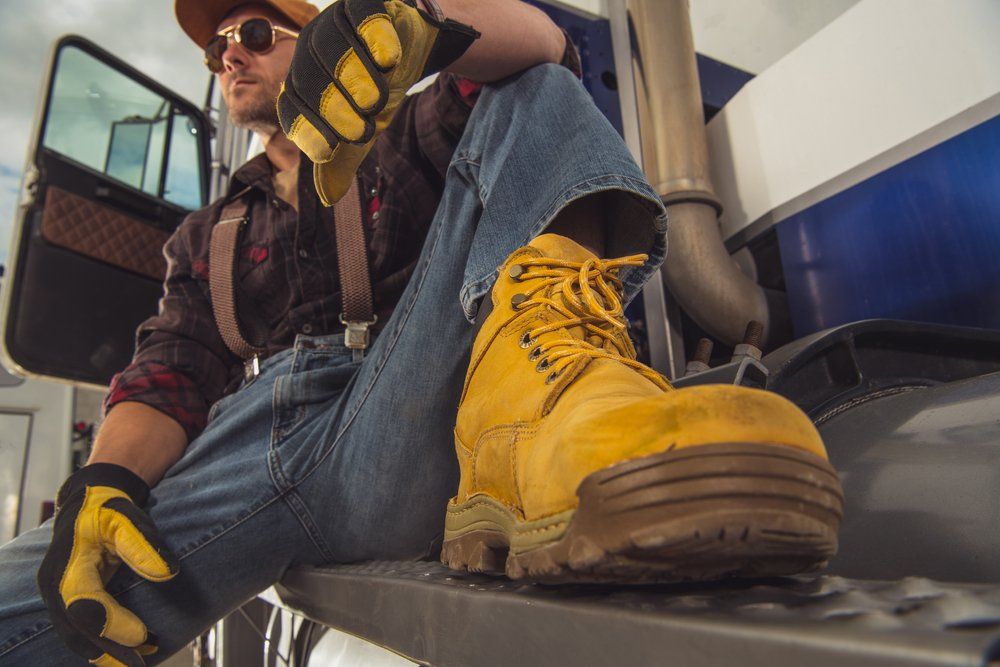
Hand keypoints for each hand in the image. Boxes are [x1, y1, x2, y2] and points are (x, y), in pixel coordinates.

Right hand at [37, 463, 178, 666]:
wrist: (89, 504)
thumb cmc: (108, 510)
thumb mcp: (127, 517)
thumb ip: (144, 544)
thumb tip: (168, 573)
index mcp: (67, 567)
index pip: (85, 605)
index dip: (112, 624)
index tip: (143, 635)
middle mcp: (56, 588)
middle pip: (78, 631)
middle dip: (111, 651)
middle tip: (142, 664)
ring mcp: (60, 599)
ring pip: (78, 638)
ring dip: (108, 653)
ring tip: (141, 662)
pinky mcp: (70, 604)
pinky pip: (83, 632)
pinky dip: (105, 645)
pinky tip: (132, 653)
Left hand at [277, 0, 479, 204]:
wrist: (414, 48)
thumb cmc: (379, 87)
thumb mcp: (362, 126)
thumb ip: (344, 157)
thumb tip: (327, 196)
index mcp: (303, 80)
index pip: (293, 106)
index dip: (307, 129)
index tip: (328, 151)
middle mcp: (312, 47)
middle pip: (310, 77)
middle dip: (333, 109)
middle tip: (362, 130)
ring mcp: (336, 21)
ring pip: (335, 46)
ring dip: (355, 78)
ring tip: (376, 100)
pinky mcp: (366, 3)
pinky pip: (364, 15)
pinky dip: (375, 37)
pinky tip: (389, 59)